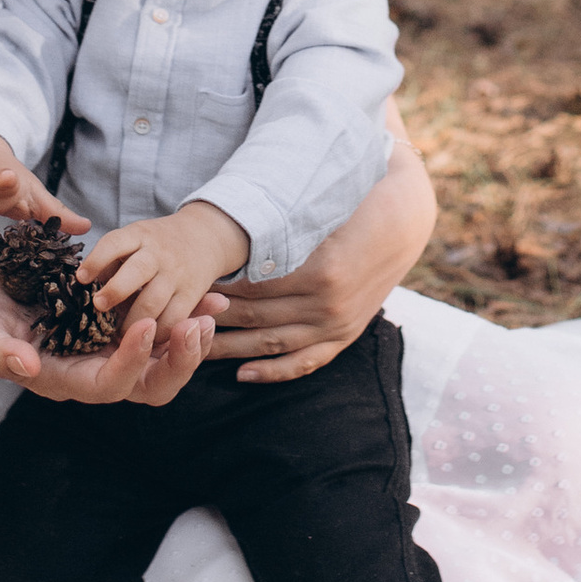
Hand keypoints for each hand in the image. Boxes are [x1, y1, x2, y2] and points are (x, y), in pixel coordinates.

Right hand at [0, 255, 209, 404]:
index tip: (149, 324)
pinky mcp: (115, 328)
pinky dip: (185, 314)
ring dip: (192, 338)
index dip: (133, 360)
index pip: (108, 385)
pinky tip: (208, 296)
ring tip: (214, 307)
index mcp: (64, 380)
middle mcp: (92, 372)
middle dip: (178, 360)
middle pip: (147, 385)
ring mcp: (107, 351)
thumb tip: (28, 366)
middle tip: (198, 325)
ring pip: (162, 361)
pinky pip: (160, 330)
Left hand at [80, 200, 245, 347]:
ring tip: (116, 335)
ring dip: (132, 320)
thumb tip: (83, 284)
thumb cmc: (155, 244)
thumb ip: (110, 259)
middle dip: (116, 290)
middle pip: (137, 271)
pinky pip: (174, 318)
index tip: (81, 278)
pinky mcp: (192, 294)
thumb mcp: (133, 238)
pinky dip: (157, 332)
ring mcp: (176, 275)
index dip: (97, 260)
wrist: (204, 237)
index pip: (115, 243)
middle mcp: (158, 254)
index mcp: (139, 236)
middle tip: (98, 306)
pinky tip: (143, 339)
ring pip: (154, 301)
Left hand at [203, 134, 433, 382]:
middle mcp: (327, 303)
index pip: (253, 287)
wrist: (403, 219)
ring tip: (195, 345)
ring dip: (232, 347)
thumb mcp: (317, 213)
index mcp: (318, 270)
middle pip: (257, 317)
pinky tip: (242, 375)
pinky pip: (306, 361)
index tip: (186, 289)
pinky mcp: (345, 334)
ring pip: (273, 343)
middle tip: (177, 320)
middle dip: (214, 319)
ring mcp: (338, 323)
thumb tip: (227, 244)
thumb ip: (278, 232)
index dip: (216, 290)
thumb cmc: (353, 206)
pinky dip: (273, 371)